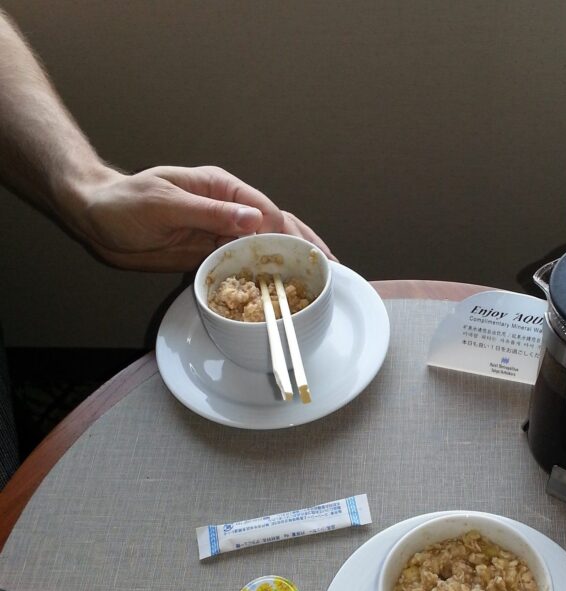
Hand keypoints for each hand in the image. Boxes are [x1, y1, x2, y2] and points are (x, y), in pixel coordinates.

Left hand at [67, 164, 332, 270]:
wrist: (96, 219)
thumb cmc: (123, 204)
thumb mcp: (165, 204)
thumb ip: (210, 213)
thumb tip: (253, 219)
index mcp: (220, 187)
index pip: (264, 209)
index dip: (287, 233)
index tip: (304, 256)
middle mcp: (226, 208)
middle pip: (276, 226)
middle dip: (305, 246)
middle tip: (333, 268)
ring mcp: (221, 232)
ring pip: (266, 247)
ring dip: (292, 262)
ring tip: (320, 281)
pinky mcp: (211, 254)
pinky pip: (244, 265)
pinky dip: (265, 277)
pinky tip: (282, 292)